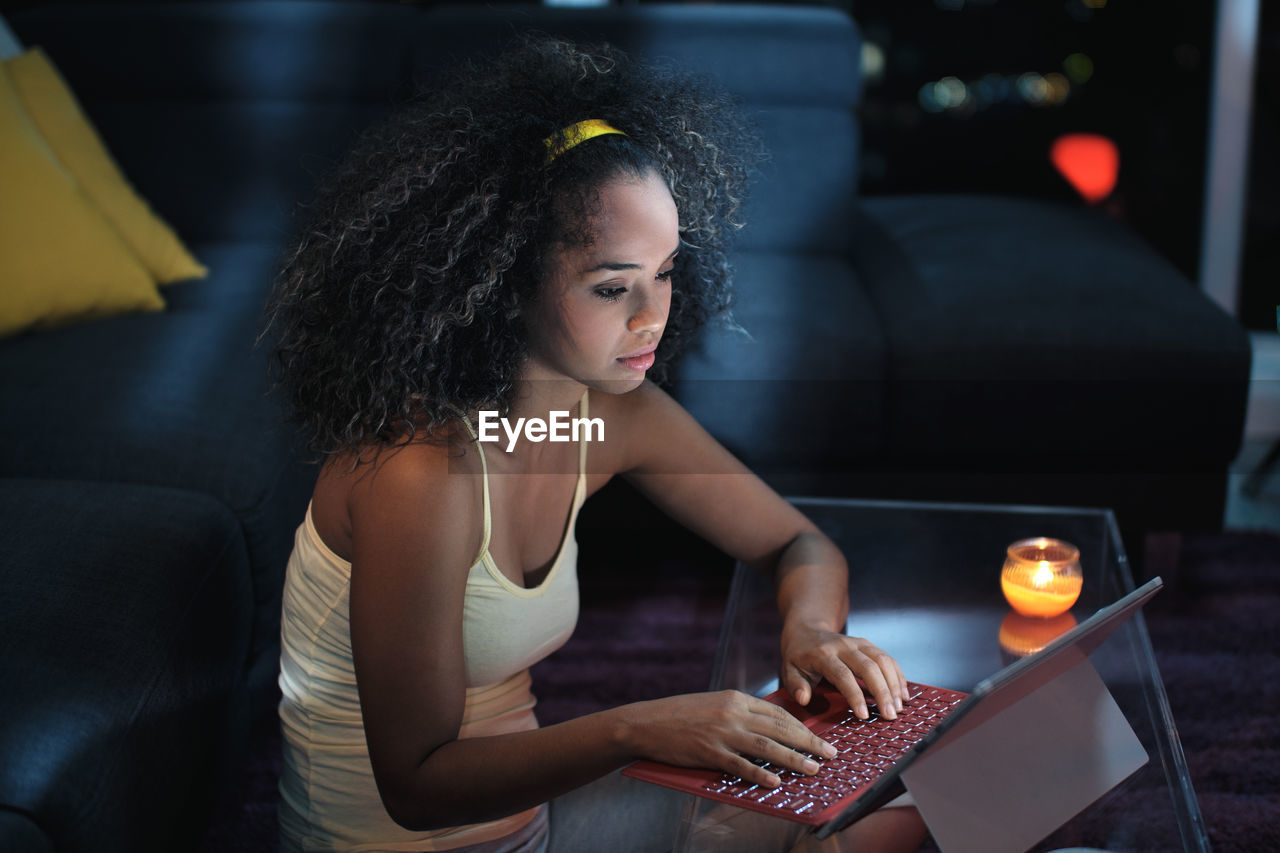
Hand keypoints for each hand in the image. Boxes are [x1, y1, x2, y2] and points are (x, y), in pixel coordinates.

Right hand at [620, 691, 837, 787]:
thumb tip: (767, 728)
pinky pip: (741, 765)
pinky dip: (761, 774)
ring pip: (767, 747)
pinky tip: (776, 783)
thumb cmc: (680, 714)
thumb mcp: (714, 704)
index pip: (778, 712)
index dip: (802, 726)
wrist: (647, 722)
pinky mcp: (710, 752)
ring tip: (814, 769)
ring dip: (794, 759)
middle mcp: (733, 713)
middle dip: (809, 741)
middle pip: (780, 728)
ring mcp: (722, 733)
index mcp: (735, 698)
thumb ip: (739, 712)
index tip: (818, 736)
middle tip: (831, 753)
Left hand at [779, 623, 909, 719]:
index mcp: (823, 654)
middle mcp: (843, 646)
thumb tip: (803, 699)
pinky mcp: (867, 644)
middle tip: (890, 715)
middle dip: (882, 692)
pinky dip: (898, 675)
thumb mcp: (789, 670)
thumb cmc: (798, 656)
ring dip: (894, 684)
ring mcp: (857, 643)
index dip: (855, 695)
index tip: (864, 715)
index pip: (842, 675)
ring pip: (882, 660)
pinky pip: (887, 658)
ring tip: (899, 707)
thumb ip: (795, 685)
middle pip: (868, 667)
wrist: (806, 630)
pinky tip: (903, 693)